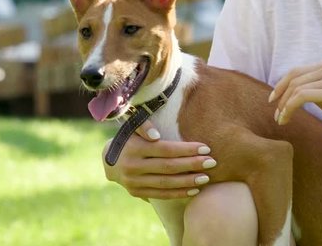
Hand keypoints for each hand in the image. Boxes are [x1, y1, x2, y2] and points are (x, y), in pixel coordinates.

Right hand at [102, 120, 216, 199]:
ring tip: (206, 177)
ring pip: (165, 183)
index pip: (165, 149)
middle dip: (192, 165)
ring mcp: (134, 181)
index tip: (205, 148)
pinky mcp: (137, 192)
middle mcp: (132, 166)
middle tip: (212, 162)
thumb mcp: (133, 127)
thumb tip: (155, 134)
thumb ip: (144, 125)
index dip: (186, 149)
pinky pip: (161, 195)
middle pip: (168, 167)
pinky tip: (195, 189)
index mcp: (134, 147)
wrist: (110, 161)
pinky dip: (179, 193)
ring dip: (188, 181)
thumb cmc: (131, 138)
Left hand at [269, 62, 321, 136]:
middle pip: (294, 79)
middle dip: (280, 97)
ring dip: (284, 105)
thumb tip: (290, 94)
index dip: (280, 85)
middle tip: (276, 115)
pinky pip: (303, 97)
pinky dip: (290, 107)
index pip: (296, 72)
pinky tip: (287, 118)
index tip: (272, 100)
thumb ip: (314, 89)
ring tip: (281, 119)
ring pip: (297, 89)